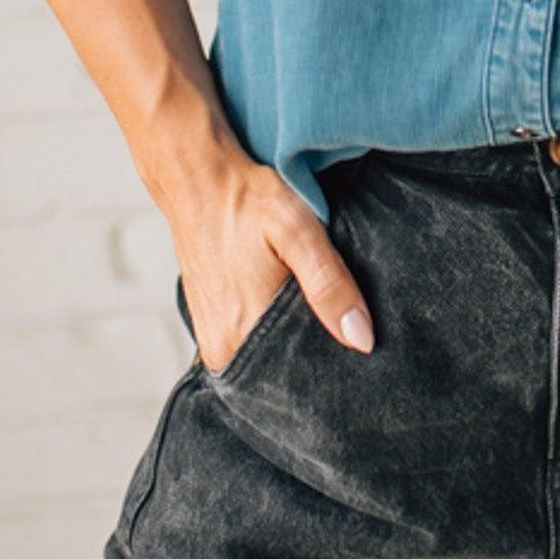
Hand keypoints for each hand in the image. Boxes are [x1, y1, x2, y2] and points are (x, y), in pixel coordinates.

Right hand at [166, 145, 375, 363]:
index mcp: (240, 337)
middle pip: (284, 371)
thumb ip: (329, 284)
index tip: (362, 351)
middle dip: (318, 355)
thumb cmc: (246, 198)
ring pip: (270, 358)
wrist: (197, 179)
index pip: (299, 379)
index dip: (335, 367)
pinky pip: (253, 344)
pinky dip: (276, 330)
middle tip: (347, 325)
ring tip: (320, 311)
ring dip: (296, 341)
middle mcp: (222, 350)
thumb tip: (362, 339)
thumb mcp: (297, 230)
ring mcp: (213, 340)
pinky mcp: (211, 325)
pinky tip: (293, 305)